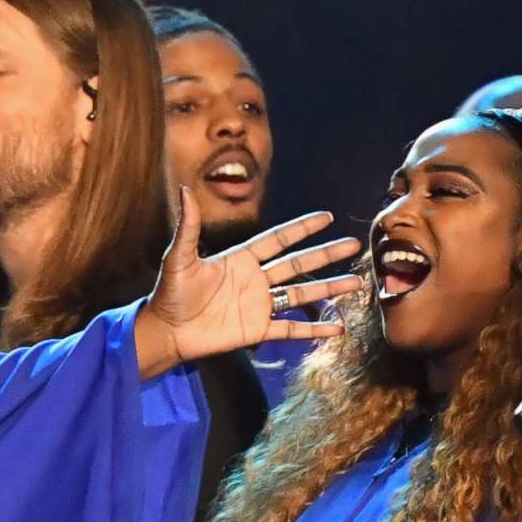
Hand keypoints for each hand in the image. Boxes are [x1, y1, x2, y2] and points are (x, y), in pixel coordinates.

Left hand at [132, 192, 361, 378]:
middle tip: (353, 245)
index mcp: (241, 259)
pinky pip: (291, 329)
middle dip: (326, 254)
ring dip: (328, 288)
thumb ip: (188, 227)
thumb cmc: (170, 293)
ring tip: (355, 283)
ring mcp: (259, 305)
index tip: (326, 217)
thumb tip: (184, 190)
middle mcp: (256, 280)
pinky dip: (313, 329)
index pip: (278, 240)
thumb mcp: (178, 257)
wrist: (166, 331)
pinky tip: (337, 327)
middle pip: (298, 264)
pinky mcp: (257, 330)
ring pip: (301, 294)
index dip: (302, 228)